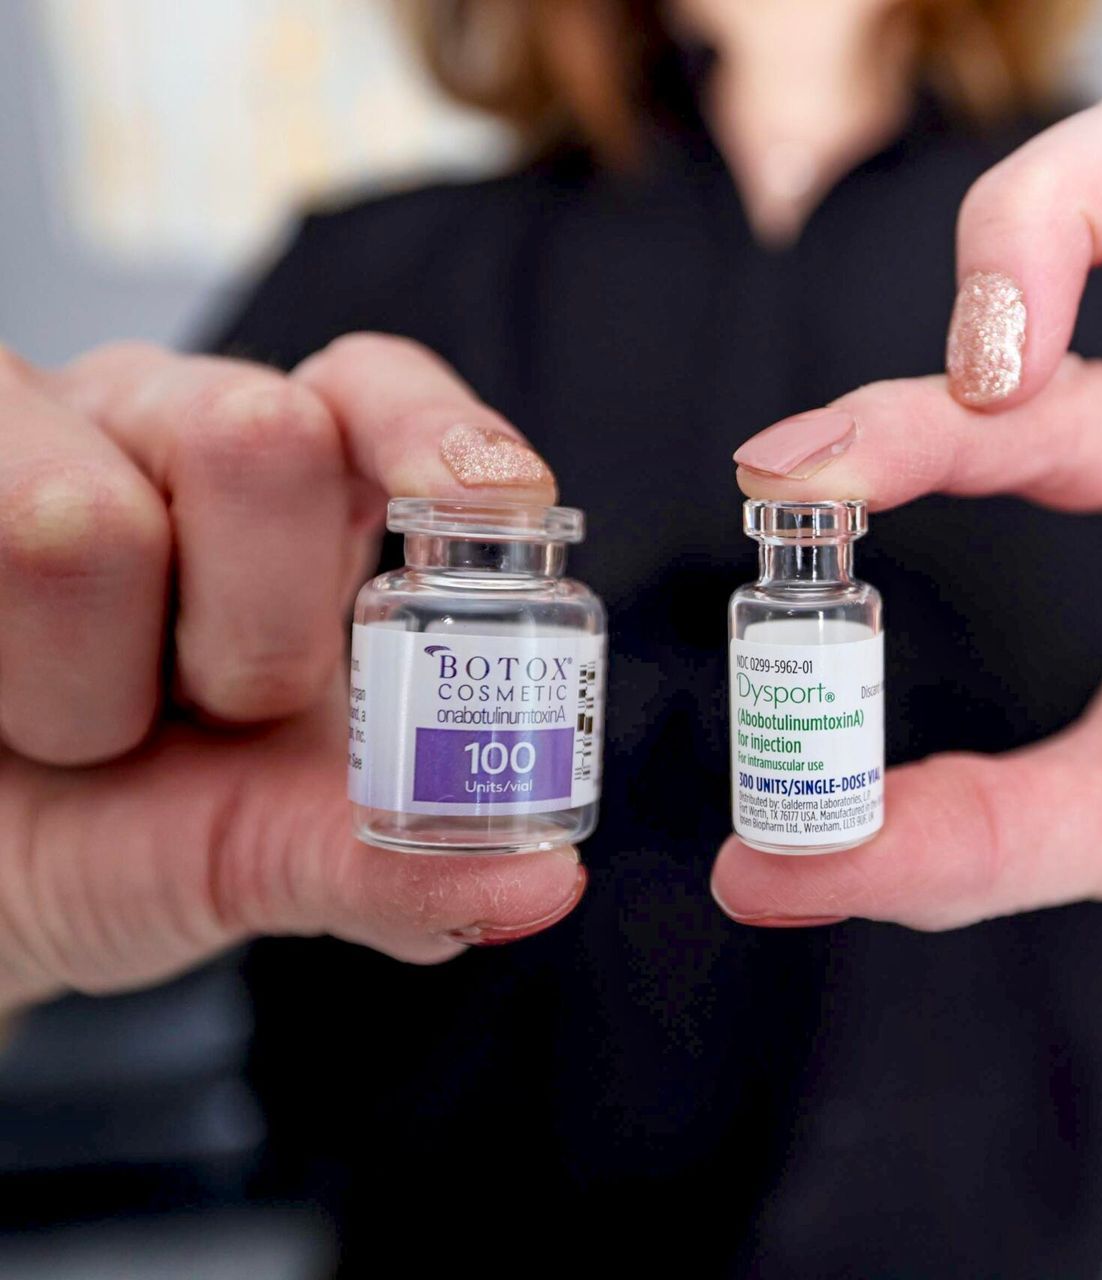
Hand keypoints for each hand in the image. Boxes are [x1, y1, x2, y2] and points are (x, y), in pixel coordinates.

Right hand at [0, 334, 583, 1015]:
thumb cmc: (133, 830)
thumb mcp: (273, 853)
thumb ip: (404, 869)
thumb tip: (544, 885)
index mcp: (302, 491)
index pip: (375, 389)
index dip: (437, 432)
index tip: (497, 511)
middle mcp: (173, 427)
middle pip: (261, 439)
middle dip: (253, 633)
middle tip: (215, 713)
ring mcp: (30, 442)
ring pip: (78, 520)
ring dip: (92, 691)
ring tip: (87, 734)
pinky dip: (2, 689)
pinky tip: (3, 706)